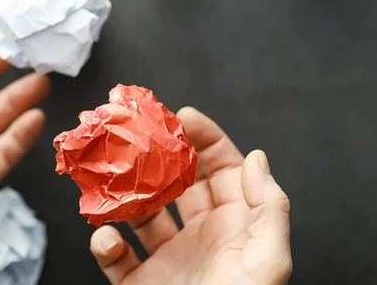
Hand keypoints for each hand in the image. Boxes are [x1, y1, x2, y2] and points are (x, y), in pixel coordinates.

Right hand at [90, 107, 291, 284]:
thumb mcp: (269, 260)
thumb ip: (270, 206)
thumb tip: (256, 157)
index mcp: (235, 225)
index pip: (222, 169)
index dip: (206, 140)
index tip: (183, 117)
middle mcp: (202, 235)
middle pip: (179, 182)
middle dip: (159, 155)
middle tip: (136, 133)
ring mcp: (170, 259)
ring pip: (142, 213)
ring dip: (125, 194)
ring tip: (110, 178)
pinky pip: (118, 258)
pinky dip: (106, 245)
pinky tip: (106, 238)